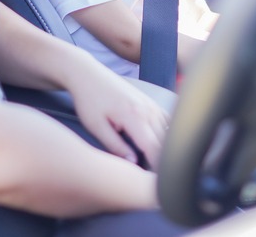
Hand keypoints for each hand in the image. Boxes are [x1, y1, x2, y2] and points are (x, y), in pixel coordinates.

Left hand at [65, 54, 169, 169]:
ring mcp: (151, 104)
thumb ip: (115, 145)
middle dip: (164, 161)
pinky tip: (164, 145)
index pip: (153, 147)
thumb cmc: (89, 99)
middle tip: (161, 178)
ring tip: (163, 165)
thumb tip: (134, 162)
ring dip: (167, 148)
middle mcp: (147, 109)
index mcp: (133, 116)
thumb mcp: (96, 126)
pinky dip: (168, 134)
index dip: (158, 167)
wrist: (88, 73)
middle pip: (164, 141)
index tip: (158, 182)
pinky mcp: (150, 102)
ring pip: (168, 131)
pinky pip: (166, 121)